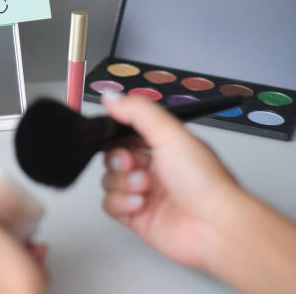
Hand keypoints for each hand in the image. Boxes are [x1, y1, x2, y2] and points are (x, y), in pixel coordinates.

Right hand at [100, 92, 240, 268]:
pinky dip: (121, 202)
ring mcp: (145, 193)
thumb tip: (111, 97)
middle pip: (114, 157)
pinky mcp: (137, 217)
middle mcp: (155, 168)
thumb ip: (138, 112)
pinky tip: (141, 203)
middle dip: (118, 160)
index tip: (114, 134)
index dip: (117, 135)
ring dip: (122, 182)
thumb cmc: (206, 183)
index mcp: (166, 145)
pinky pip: (110, 205)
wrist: (215, 227)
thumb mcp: (170, 134)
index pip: (128, 133)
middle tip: (131, 163)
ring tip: (145, 187)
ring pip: (109, 181)